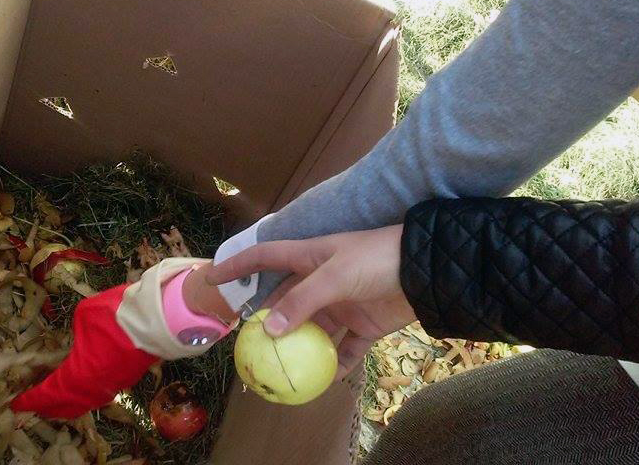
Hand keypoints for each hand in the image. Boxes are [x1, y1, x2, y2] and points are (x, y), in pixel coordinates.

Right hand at [205, 225, 415, 377]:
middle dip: (268, 322)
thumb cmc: (375, 260)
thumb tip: (268, 329)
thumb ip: (301, 301)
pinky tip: (324, 381)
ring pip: (313, 330)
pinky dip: (336, 364)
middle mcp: (322, 280)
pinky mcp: (364, 325)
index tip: (212, 278)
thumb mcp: (334, 276)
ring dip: (300, 348)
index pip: (265, 257)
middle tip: (248, 346)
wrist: (426, 271)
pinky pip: (345, 348)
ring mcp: (343, 303)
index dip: (238, 265)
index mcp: (310, 257)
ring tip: (281, 370)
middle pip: (286, 302)